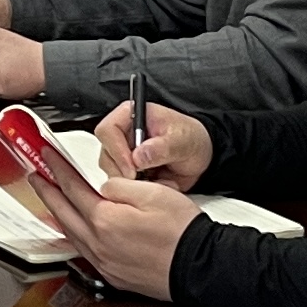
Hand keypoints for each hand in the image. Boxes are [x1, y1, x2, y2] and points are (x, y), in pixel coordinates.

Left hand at [26, 158, 197, 299]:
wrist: (199, 268)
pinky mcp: (115, 275)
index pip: (73, 188)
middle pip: (65, 212)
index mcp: (106, 220)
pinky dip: (75, 236)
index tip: (48, 158)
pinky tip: (77, 232)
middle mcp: (99, 244)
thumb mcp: (153, 193)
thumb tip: (103, 185)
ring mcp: (105, 262)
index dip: (58, 170)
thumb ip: (121, 186)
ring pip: (72, 234)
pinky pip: (85, 252)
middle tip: (37, 178)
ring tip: (51, 201)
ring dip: (58, 214)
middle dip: (48, 192)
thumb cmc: (183, 233)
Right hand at [95, 102, 210, 190]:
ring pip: (112, 172)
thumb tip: (138, 156)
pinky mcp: (128, 171)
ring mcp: (124, 154)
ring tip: (158, 180)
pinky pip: (122, 185)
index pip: (108, 130)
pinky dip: (138, 190)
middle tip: (143, 178)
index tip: (132, 167)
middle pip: (106, 154)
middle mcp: (123, 134)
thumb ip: (161, 147)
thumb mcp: (182, 140)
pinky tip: (157, 184)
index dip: (116, 150)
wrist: (200, 157)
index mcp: (132, 116)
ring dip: (133, 182)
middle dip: (124, 171)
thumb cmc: (191, 139)